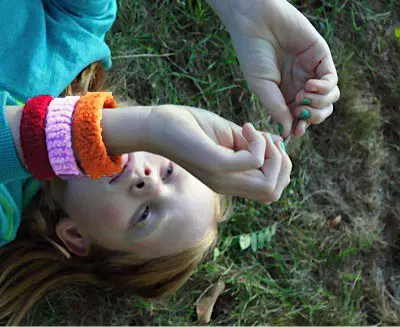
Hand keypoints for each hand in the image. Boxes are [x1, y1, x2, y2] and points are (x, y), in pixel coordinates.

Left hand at [144, 105, 291, 202]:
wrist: (156, 124)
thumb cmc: (190, 126)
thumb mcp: (229, 134)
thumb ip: (253, 143)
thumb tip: (280, 143)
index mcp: (230, 180)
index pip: (270, 191)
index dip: (279, 165)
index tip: (265, 139)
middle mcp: (226, 184)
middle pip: (273, 193)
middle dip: (282, 163)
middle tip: (267, 138)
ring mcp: (220, 177)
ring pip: (268, 187)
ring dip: (274, 156)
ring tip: (257, 134)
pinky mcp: (214, 164)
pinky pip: (253, 162)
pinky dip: (258, 143)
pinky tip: (244, 128)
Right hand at [209, 0, 339, 136]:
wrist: (255, 23)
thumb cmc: (252, 53)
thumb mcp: (261, 86)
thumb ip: (276, 108)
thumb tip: (288, 133)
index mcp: (282, 94)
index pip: (300, 118)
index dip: (301, 127)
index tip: (296, 131)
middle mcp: (299, 84)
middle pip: (319, 111)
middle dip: (314, 117)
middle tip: (301, 113)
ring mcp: (311, 71)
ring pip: (330, 98)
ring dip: (320, 104)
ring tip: (303, 96)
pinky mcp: (321, 57)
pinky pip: (332, 80)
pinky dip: (324, 88)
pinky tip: (310, 85)